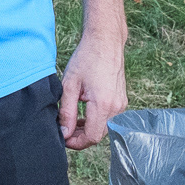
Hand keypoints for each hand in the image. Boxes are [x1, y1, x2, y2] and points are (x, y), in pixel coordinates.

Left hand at [59, 28, 126, 150]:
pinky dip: (96, 120)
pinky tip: (84, 112)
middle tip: (64, 129)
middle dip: (81, 137)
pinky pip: (109, 118)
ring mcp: (121, 104)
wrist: (105, 41)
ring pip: (104, 128)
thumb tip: (64, 133)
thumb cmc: (86, 59)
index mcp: (103, 104)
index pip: (91, 137)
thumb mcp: (69, 85)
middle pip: (99, 135)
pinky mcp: (122, 100)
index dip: (76, 143)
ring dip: (88, 129)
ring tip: (72, 120)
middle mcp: (116, 107)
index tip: (63, 138)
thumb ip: (66, 112)